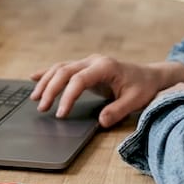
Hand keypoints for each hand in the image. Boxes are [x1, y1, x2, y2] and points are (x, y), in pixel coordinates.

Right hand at [30, 56, 183, 127]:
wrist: (150, 76)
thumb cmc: (143, 88)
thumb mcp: (135, 101)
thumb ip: (118, 110)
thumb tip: (101, 121)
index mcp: (105, 67)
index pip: (79, 79)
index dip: (67, 96)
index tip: (61, 114)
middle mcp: (94, 61)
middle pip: (65, 71)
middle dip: (51, 89)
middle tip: (42, 107)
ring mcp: (88, 62)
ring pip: (60, 68)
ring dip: (46, 82)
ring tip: (35, 98)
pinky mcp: (85, 67)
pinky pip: (63, 68)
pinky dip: (48, 73)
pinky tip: (34, 77)